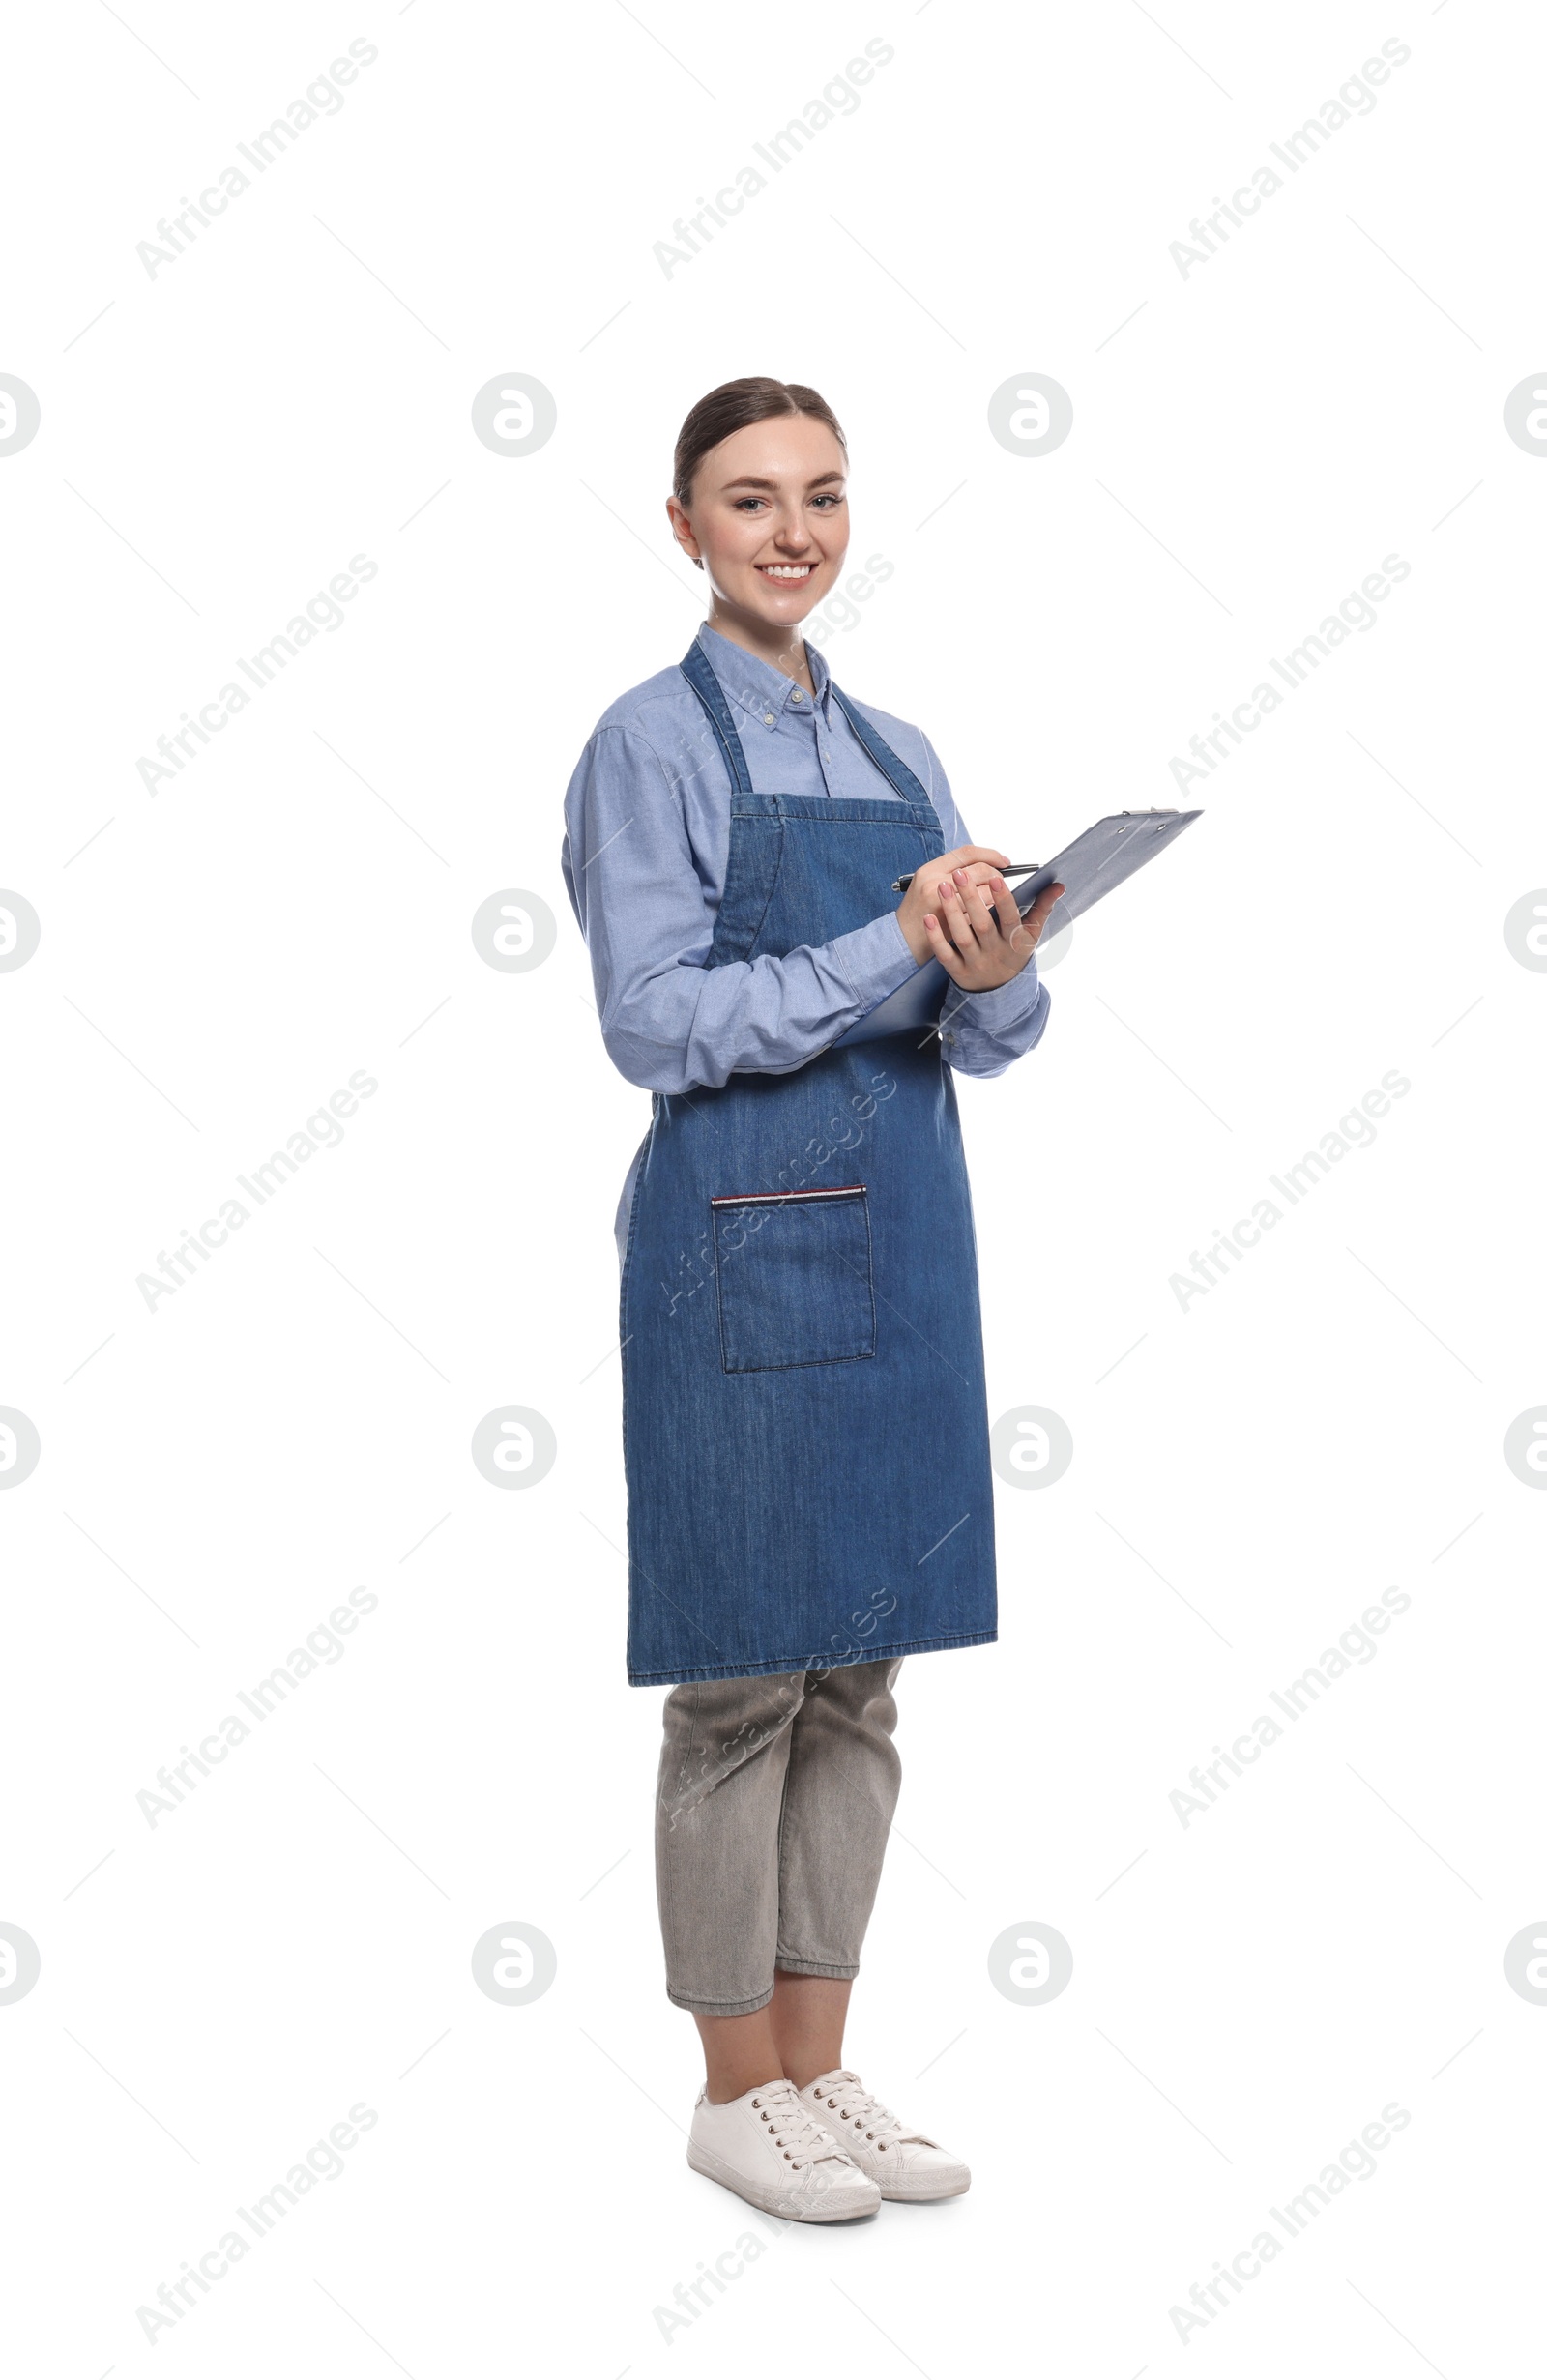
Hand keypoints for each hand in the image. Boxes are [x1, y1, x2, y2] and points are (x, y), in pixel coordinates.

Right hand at [894, 844, 1013, 964]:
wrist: (902, 940)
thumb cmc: (917, 913)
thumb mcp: (926, 884)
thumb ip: (949, 873)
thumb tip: (983, 866)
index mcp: (930, 870)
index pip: (967, 852)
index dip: (990, 855)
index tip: (1003, 861)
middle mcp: (935, 883)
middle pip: (980, 870)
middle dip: (997, 877)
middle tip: (1001, 884)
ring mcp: (942, 905)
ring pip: (984, 893)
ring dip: (995, 897)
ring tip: (994, 900)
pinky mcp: (950, 926)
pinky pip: (979, 916)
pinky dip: (988, 915)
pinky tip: (988, 916)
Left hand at [899, 853, 1065, 990]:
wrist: (1000, 991)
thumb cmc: (1014, 952)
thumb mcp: (1031, 934)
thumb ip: (1042, 908)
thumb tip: (1058, 885)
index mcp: (1014, 940)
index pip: (1010, 917)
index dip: (1003, 899)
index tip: (995, 878)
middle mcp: (995, 951)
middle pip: (983, 924)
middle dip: (971, 898)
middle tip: (960, 874)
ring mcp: (976, 962)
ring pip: (963, 936)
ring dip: (952, 912)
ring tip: (942, 887)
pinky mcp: (958, 971)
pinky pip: (945, 954)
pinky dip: (937, 937)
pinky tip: (928, 918)